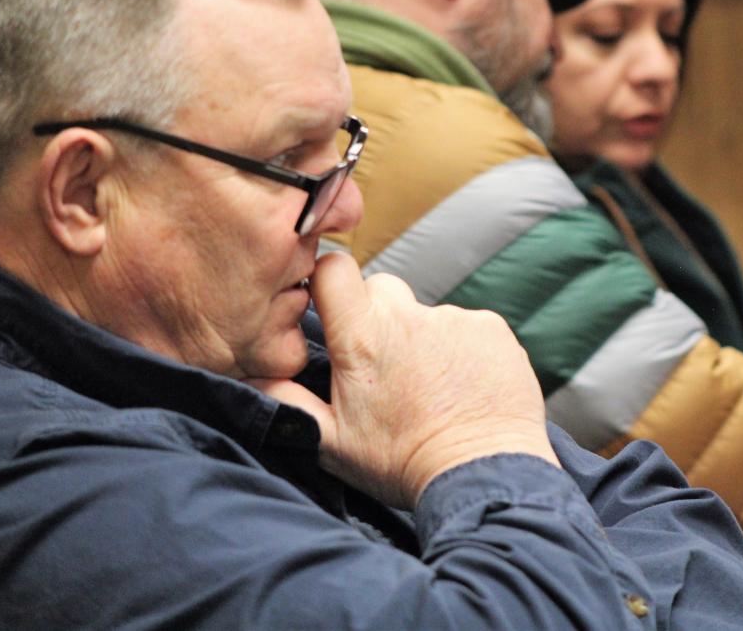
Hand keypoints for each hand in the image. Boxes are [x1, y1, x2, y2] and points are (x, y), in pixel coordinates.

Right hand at [252, 252, 556, 509]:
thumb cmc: (403, 462)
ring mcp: (455, 319)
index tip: (331, 308)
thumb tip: (250, 375)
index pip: (333, 269)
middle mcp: (408, 316)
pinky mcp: (492, 329)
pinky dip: (463, 351)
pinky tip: (463, 388)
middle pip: (381, 290)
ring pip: (426, 314)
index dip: (328, 282)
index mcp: (363, 336)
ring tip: (431, 390)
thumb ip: (286, 401)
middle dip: (377, 318)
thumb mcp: (331, 441)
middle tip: (384, 366)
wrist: (482, 475)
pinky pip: (468, 327)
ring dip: (423, 340)